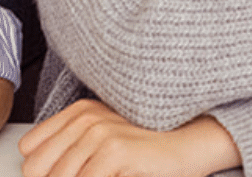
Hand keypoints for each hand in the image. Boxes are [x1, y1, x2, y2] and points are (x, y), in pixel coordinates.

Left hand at [19, 100, 240, 176]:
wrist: (191, 142)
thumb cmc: (149, 146)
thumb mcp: (105, 140)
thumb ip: (72, 149)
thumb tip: (41, 173)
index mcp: (80, 112)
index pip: (30, 151)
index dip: (43, 172)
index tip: (70, 171)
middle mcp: (87, 118)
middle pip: (38, 171)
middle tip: (94, 172)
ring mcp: (101, 134)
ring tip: (111, 173)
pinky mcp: (115, 152)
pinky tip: (119, 175)